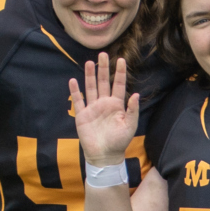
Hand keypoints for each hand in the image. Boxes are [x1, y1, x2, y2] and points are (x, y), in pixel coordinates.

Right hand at [69, 52, 139, 167]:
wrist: (104, 156)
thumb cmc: (119, 142)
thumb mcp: (130, 126)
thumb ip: (132, 110)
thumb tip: (136, 94)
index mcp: (116, 105)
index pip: (118, 85)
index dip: (120, 73)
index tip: (121, 60)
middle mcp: (104, 103)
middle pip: (103, 82)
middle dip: (103, 68)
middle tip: (103, 54)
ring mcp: (92, 108)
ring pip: (90, 88)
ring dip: (90, 75)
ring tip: (89, 62)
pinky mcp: (82, 115)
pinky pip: (78, 101)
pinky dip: (75, 91)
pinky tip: (73, 80)